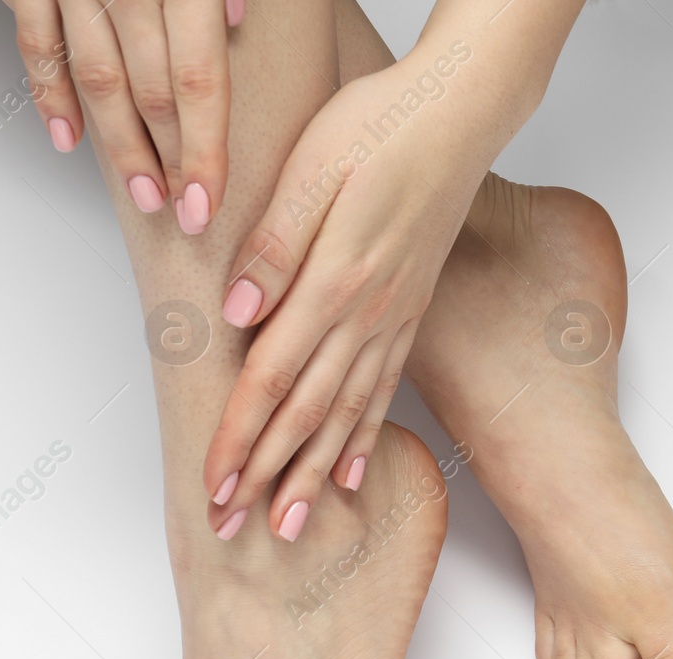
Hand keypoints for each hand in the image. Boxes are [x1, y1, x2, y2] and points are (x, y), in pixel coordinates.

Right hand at [5, 0, 242, 231]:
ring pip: (98, 79)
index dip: (203, 150)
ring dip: (121, 145)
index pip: (197, 77)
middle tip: (184, 209)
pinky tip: (69, 138)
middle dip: (171, 160)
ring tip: (142, 191)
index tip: (205, 203)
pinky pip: (37, 44)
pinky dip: (51, 95)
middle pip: (152, 91)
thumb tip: (233, 20)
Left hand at [203, 52, 492, 539]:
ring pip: (346, 414)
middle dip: (266, 477)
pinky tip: (352, 472)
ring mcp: (392, 318)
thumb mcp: (313, 167)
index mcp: (335, 281)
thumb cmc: (381, 126)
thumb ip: (275, 245)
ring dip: (313, 474)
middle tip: (235, 531)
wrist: (459, 112)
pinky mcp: (409, 312)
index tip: (213, 486)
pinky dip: (365, 437)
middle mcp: (367, 313)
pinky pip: (383, 390)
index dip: (240, 437)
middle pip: (306, 414)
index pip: (273, 378)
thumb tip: (237, 314)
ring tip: (292, 525)